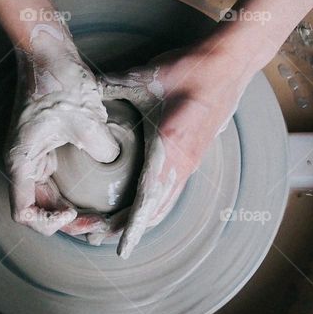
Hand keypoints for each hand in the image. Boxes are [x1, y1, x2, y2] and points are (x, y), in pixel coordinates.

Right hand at [7, 35, 119, 235]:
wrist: (48, 51)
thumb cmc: (58, 80)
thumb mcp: (87, 119)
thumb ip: (102, 149)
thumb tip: (113, 163)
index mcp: (22, 161)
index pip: (23, 212)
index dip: (47, 221)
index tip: (73, 212)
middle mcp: (23, 163)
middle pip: (37, 210)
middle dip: (67, 221)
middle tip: (98, 224)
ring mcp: (34, 156)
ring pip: (47, 198)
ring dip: (70, 210)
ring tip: (99, 216)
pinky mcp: (45, 148)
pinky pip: (56, 182)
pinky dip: (72, 194)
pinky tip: (95, 194)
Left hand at [100, 45, 251, 257]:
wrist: (230, 63)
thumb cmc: (192, 69)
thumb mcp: (147, 77)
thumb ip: (112, 87)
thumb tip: (82, 92)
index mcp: (170, 150)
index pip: (148, 200)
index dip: (132, 228)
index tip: (120, 250)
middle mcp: (182, 165)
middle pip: (152, 212)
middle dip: (122, 229)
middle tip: (92, 237)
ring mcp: (188, 164)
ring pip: (161, 205)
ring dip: (136, 221)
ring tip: (107, 229)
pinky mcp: (190, 158)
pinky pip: (169, 193)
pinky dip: (150, 208)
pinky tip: (134, 207)